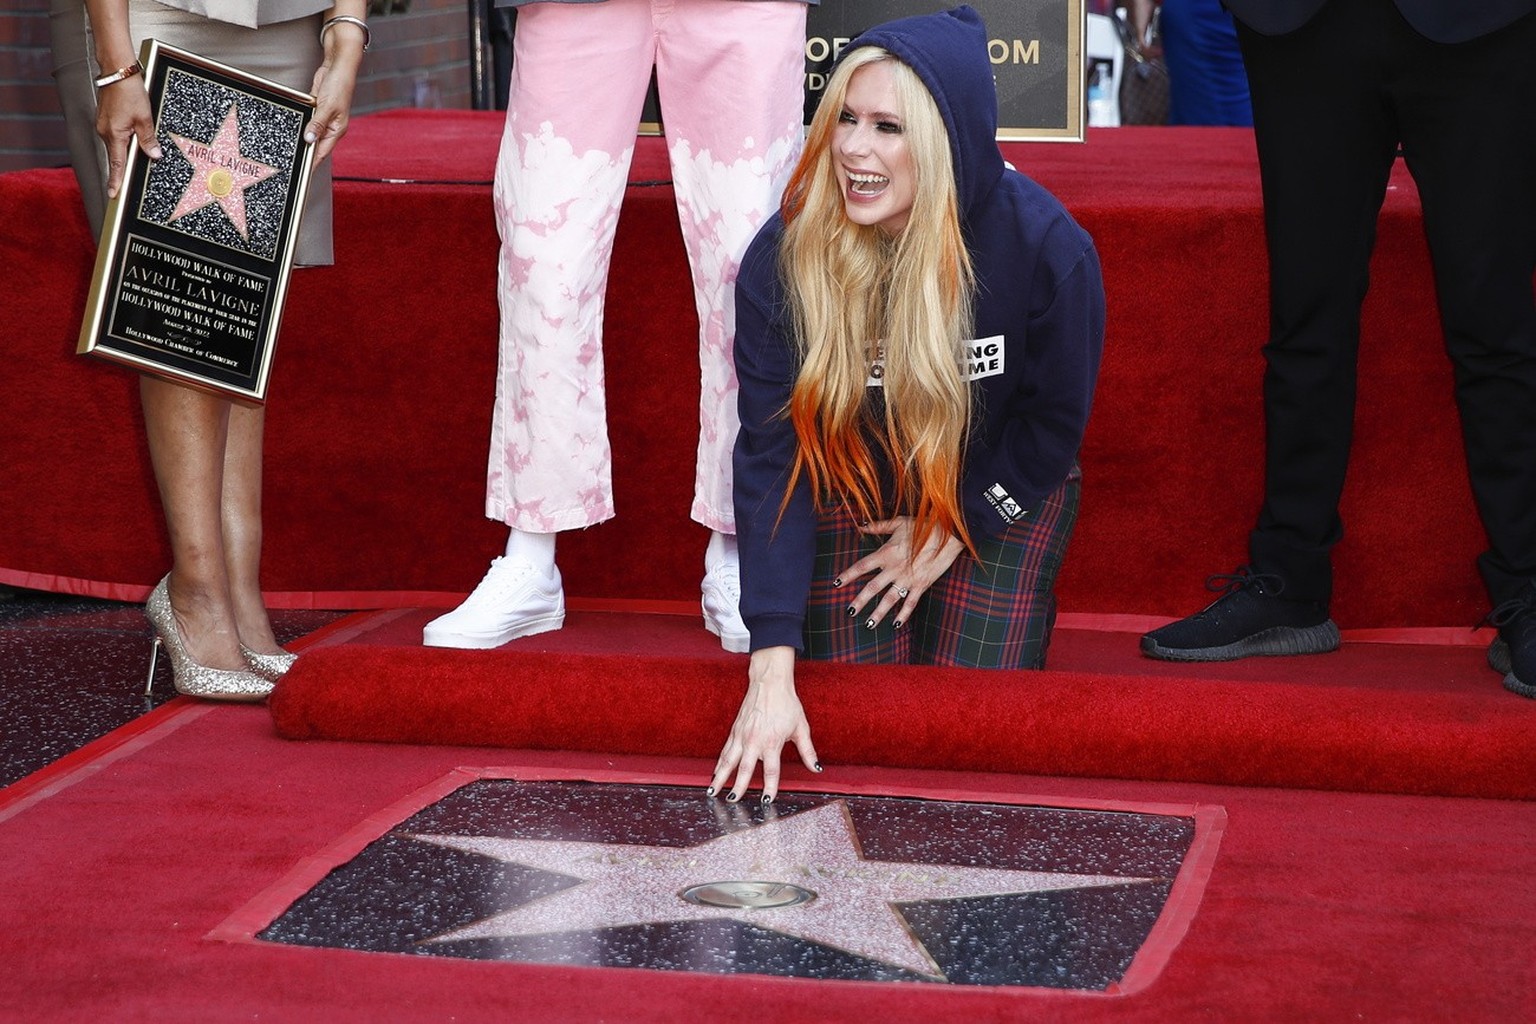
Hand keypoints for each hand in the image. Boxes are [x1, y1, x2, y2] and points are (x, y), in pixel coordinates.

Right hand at [95, 77, 160, 198]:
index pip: (116, 164)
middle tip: (134, 165)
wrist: (117, 71)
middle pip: (117, 154)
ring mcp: (103, 125)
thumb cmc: (129, 91)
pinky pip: (115, 134)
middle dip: (126, 162)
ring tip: (138, 135)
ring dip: (128, 146)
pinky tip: (133, 130)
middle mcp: (104, 131)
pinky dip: (124, 137)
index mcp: (114, 134)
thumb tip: (154, 155)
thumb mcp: (145, 118)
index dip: (116, 180)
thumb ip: (149, 140)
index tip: (114, 194)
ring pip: (118, 143)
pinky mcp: (105, 119)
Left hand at [304, 27, 363, 166]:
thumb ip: (317, 124)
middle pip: (316, 145)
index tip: (303, 172)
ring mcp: (322, 119)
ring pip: (310, 134)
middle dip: (305, 153)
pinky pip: (307, 121)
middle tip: (292, 163)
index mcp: (336, 130)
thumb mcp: (327, 107)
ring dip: (302, 139)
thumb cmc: (340, 86)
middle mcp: (330, 127)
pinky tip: (293, 129)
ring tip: (291, 150)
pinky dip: (301, 125)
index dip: (313, 162)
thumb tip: (309, 139)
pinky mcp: (316, 110)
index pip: (322, 152)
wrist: (337, 67)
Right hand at [710, 646, 819, 803]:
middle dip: (738, 786)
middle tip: (733, 802)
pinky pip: (725, 750)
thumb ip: (808, 751)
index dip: (770, 787)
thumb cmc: (787, 704)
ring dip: (720, 777)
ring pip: (728, 761)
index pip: (771, 770)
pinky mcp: (735, 730)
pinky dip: (719, 763)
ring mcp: (742, 735)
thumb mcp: (801, 728)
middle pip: (745, 769)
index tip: (767, 800)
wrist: (769, 682)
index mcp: (772, 742)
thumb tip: (816, 768)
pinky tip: (714, 773)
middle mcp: (754, 740)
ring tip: (713, 792)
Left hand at [837, 517, 963, 629]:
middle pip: (872, 587)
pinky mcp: (921, 584)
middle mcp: (894, 568)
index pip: (861, 566)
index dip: (848, 575)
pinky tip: (897, 624)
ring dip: (878, 613)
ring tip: (869, 624)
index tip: (836, 584)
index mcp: (886, 553)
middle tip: (849, 612)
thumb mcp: (899, 522)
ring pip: (889, 599)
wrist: (949, 534)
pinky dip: (904, 614)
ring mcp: (908, 578)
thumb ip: (879, 526)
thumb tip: (861, 526)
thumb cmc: (923, 525)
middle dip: (859, 601)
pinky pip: (910, 602)